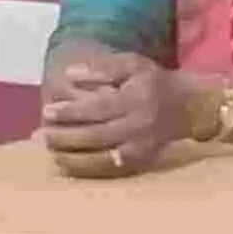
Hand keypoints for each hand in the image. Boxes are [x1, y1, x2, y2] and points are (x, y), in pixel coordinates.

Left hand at [38, 53, 184, 177]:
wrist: (190, 106)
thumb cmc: (154, 82)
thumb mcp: (132, 64)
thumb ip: (102, 67)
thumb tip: (69, 74)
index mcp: (136, 99)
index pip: (98, 108)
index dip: (70, 112)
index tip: (46, 111)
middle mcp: (140, 125)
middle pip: (96, 135)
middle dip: (65, 137)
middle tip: (42, 134)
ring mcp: (142, 146)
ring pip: (101, 157)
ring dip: (72, 156)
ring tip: (50, 150)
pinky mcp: (142, 160)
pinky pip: (110, 169)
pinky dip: (86, 168)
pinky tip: (67, 162)